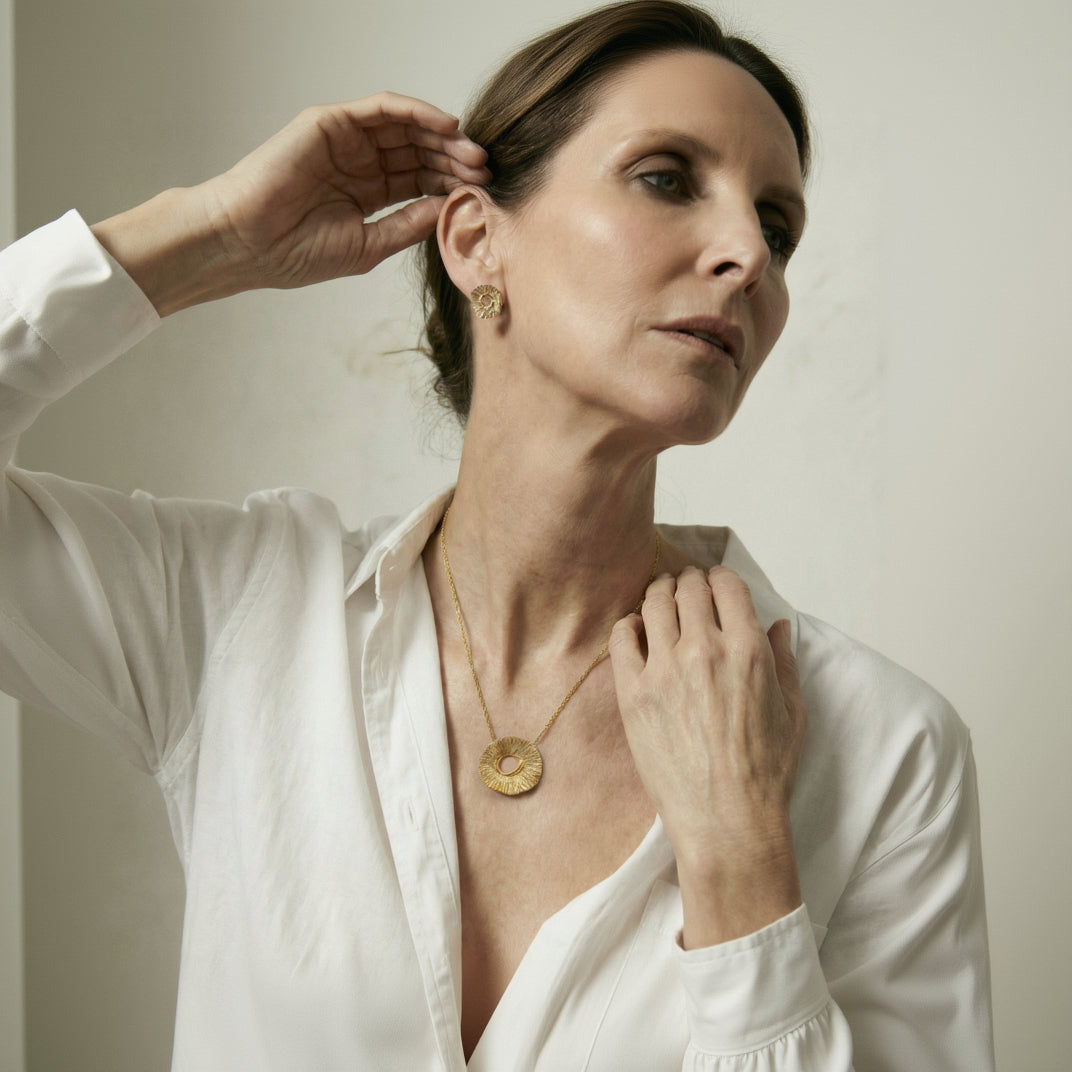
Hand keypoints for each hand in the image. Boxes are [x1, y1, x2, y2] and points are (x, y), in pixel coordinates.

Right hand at [92, 93, 489, 314]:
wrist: (249, 244)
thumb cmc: (297, 255)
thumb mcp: (368, 246)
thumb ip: (407, 225)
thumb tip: (449, 211)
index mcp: (368, 194)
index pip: (420, 181)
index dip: (452, 184)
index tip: (484, 194)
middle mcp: (360, 164)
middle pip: (420, 152)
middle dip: (455, 160)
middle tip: (486, 170)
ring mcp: (347, 141)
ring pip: (407, 129)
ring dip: (444, 138)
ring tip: (473, 153)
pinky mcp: (332, 122)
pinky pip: (383, 109)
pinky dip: (417, 112)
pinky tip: (446, 127)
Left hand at [609, 565, 806, 945]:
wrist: (726, 820)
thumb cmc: (766, 771)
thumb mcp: (793, 711)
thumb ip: (785, 660)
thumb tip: (778, 624)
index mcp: (747, 650)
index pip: (726, 585)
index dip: (719, 578)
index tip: (715, 584)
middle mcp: (704, 650)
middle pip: (687, 587)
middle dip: (689, 581)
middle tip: (686, 588)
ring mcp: (664, 670)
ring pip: (653, 603)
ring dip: (659, 594)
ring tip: (661, 599)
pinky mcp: (633, 693)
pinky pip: (622, 637)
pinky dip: (629, 624)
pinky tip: (636, 630)